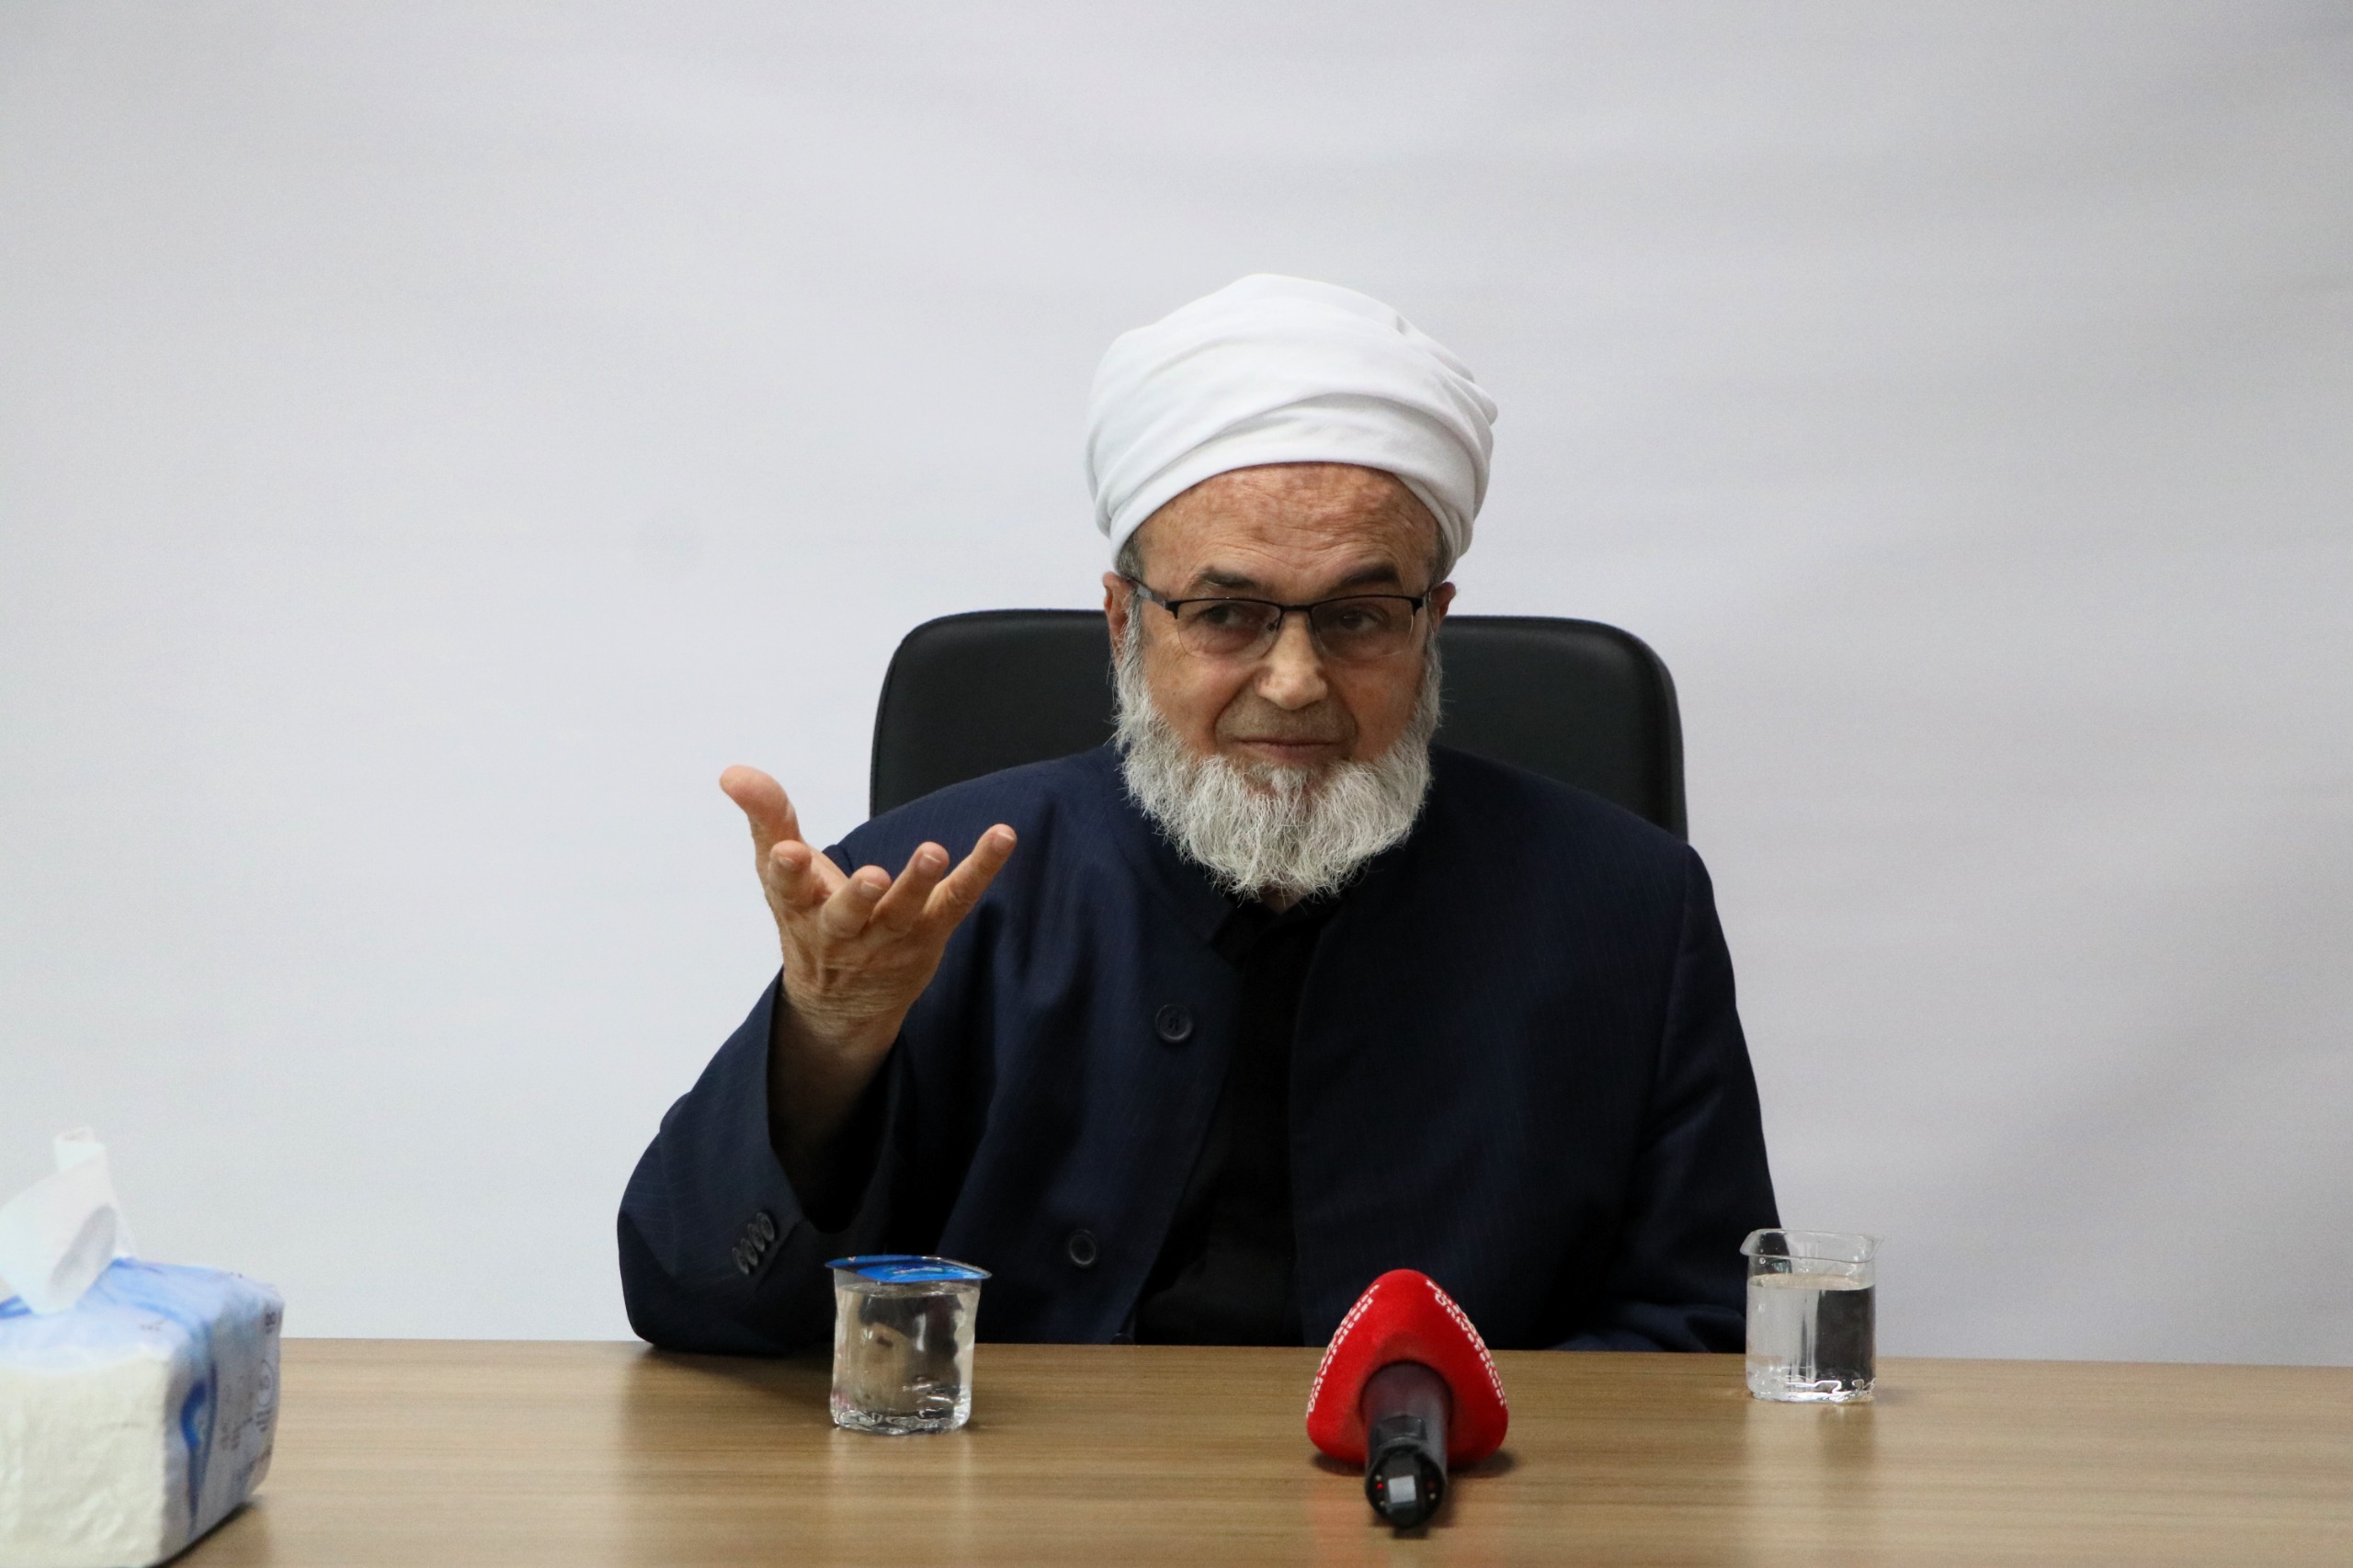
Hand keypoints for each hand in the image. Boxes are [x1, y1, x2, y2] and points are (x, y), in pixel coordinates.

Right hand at [719, 766, 1015, 1179]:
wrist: (844, 1001)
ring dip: (917, 883)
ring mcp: (888, 938)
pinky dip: (982, 868)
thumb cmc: (809, 915)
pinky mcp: (929, 935)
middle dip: (858, 896)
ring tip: (931, 853)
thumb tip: (732, 772)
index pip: (786, 891)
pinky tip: (1003, 836)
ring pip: (903, 913)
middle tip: (874, 877)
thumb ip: (767, 816)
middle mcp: (840, 931)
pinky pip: (957, 900)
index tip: (788, 852)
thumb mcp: (781, 871)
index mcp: (797, 909)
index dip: (787, 871)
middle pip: (846, 916)